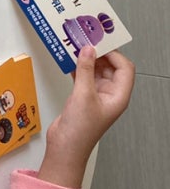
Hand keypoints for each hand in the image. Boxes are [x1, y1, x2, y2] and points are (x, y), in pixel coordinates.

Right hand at [38, 46, 134, 187]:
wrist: (65, 148)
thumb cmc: (80, 130)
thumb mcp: (83, 95)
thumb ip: (86, 70)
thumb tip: (88, 50)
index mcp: (118, 96)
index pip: (124, 68)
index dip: (113, 54)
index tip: (99, 43)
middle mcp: (110, 95)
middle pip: (110, 67)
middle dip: (99, 54)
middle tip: (86, 41)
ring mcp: (96, 96)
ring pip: (95, 71)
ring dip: (87, 60)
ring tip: (76, 47)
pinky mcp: (83, 97)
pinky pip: (84, 77)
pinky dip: (77, 68)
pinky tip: (69, 61)